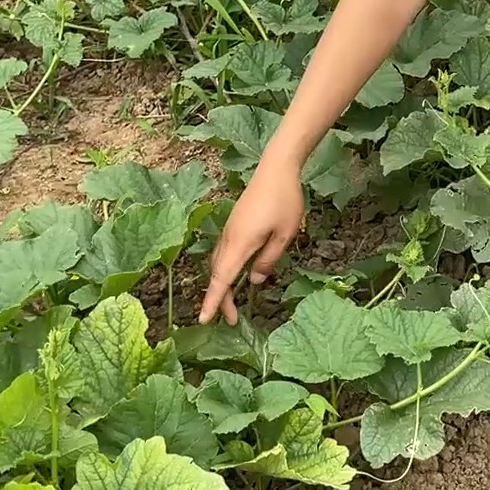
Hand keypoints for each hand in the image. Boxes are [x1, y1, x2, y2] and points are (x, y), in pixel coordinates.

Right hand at [197, 156, 304, 325]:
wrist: (276, 169)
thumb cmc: (285, 200)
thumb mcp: (285, 235)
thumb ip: (268, 260)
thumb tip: (253, 282)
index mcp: (240, 243)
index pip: (222, 279)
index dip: (213, 301)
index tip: (204, 320)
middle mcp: (229, 238)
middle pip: (218, 275)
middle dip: (221, 299)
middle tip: (232, 320)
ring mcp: (230, 230)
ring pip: (219, 263)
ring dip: (222, 285)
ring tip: (232, 304)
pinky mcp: (234, 225)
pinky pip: (224, 253)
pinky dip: (225, 270)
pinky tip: (235, 275)